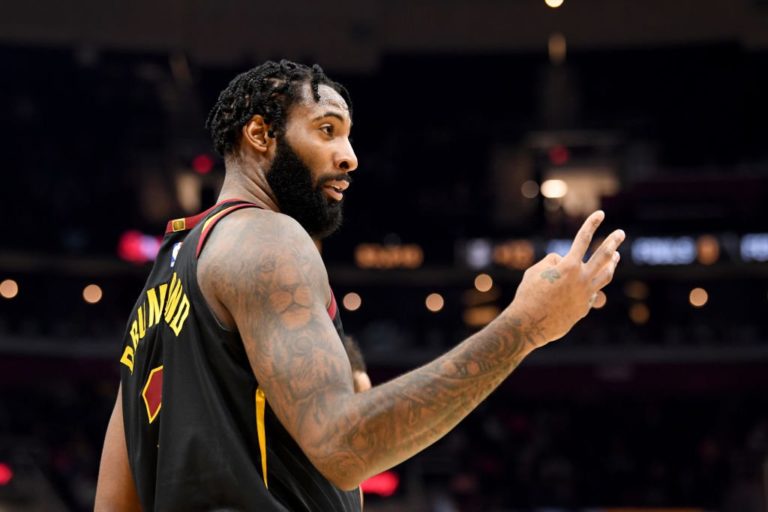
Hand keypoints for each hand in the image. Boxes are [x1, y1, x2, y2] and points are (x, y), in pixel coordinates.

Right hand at [508, 210, 624, 346]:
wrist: (529, 324)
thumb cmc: (528, 295)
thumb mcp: (536, 271)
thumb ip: (553, 263)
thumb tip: (565, 265)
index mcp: (568, 266)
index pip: (583, 239)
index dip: (592, 224)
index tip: (600, 214)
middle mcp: (582, 279)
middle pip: (604, 256)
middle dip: (613, 242)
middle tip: (620, 233)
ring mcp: (586, 295)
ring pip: (605, 275)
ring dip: (612, 264)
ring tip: (616, 256)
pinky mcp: (585, 308)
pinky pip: (591, 293)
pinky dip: (589, 286)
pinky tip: (587, 285)